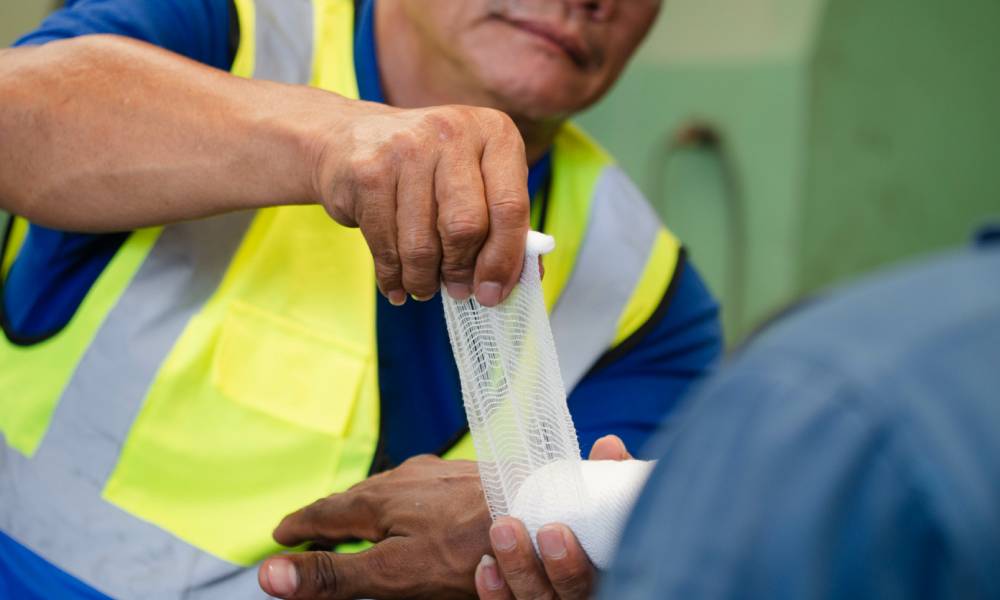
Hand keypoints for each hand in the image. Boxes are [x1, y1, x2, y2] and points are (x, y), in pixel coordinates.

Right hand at [258, 455, 490, 598]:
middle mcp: (405, 478)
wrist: (543, 512)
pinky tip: (419, 510)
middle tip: (311, 532)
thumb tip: (269, 574)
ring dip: (366, 505)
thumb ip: (332, 574)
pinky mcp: (468, 476)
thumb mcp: (393, 573)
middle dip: (329, 515)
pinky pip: (422, 487)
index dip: (298, 528)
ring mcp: (439, 474)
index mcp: (378, 500)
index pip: (323, 513)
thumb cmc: (471, 548)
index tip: (279, 536)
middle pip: (353, 497)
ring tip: (359, 521)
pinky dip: (403, 500)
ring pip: (389, 488)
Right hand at [311, 102, 529, 306]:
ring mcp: (406, 148)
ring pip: (422, 244)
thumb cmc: (429, 168)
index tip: (493, 293)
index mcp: (494, 133)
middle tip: (456, 290)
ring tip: (422, 287)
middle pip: (466, 227)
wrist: (352, 139)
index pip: (510, 207)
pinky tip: (396, 283)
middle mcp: (453, 132)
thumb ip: (504, 223)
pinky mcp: (368, 171)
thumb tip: (525, 278)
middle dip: (460, 271)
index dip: (504, 260)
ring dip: (423, 279)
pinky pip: (386, 245)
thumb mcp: (477, 179)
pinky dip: (392, 276)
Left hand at [475, 435, 632, 599]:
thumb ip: (610, 473)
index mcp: (605, 572)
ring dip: (518, 568)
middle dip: (553, 567)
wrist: (555, 527)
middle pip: (568, 595)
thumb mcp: (605, 492)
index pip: (599, 578)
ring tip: (502, 529)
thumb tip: (609, 446)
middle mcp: (578, 594)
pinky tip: (485, 566)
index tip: (555, 530)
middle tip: (542, 531)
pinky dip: (494, 591)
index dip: (576, 563)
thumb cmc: (592, 510)